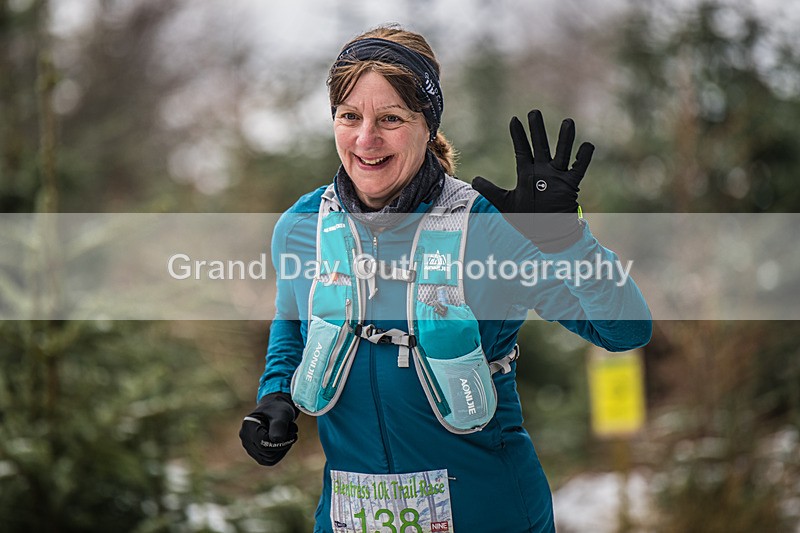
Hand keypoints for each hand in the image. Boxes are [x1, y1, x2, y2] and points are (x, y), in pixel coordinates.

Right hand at [239, 392, 298, 465]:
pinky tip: (284, 441)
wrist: (276, 409)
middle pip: (267, 453)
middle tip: (293, 431)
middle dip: (284, 443)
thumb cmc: (279, 409)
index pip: (264, 443)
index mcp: (248, 426)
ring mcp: (249, 447)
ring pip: (270, 459)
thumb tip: (277, 440)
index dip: (282, 442)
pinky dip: (280, 453)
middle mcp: (245, 438)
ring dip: (283, 448)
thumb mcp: (282, 413)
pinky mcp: (256, 454)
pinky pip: (270, 460)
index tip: (294, 432)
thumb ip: (279, 425)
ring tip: (288, 433)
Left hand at [472, 109, 593, 251]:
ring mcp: (557, 176)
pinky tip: (587, 145)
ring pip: (562, 152)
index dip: (518, 136)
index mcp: (527, 173)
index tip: (514, 119)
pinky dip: (584, 158)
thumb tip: (473, 179)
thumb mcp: (505, 204)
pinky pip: (579, 168)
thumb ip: (490, 190)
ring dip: (565, 138)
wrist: (546, 234)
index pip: (522, 150)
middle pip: (540, 145)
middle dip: (537, 130)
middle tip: (534, 113)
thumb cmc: (527, 218)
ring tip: (568, 122)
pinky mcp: (569, 185)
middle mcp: (543, 171)